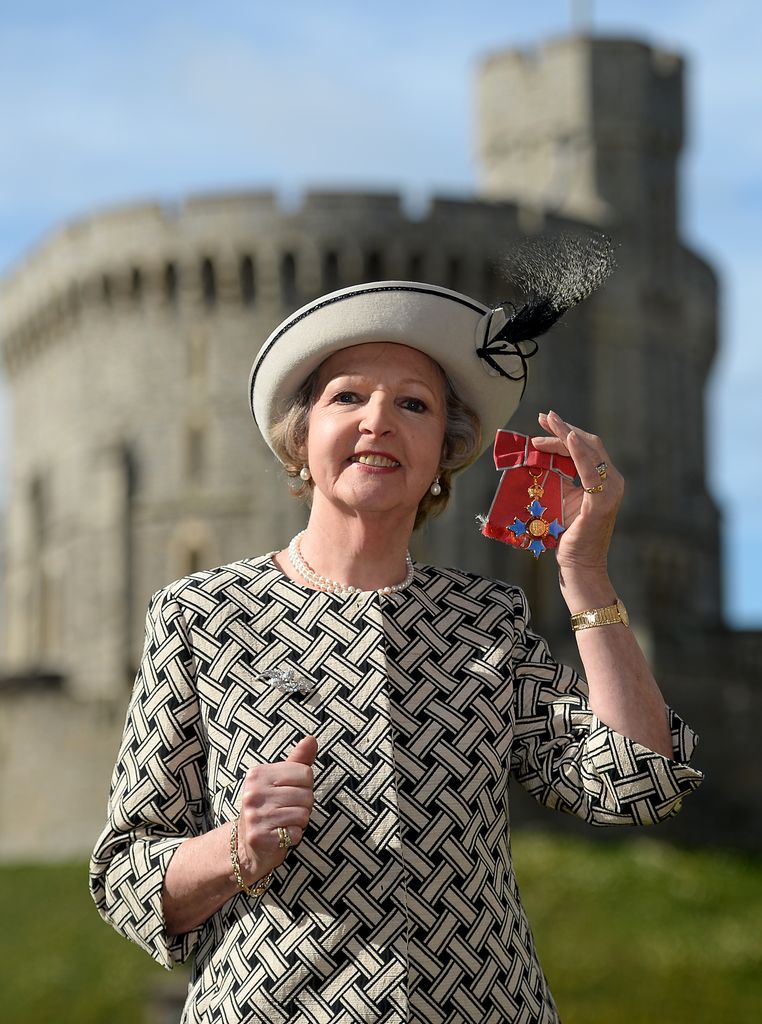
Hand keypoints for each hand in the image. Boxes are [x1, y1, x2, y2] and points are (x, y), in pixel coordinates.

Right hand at [237, 735, 317, 882]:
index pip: (305, 773)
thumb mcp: (281, 781)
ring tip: (284, 822)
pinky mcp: (260, 837)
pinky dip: (294, 836)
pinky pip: (296, 833)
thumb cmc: (269, 808)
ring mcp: (255, 815)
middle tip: (287, 811)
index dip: (305, 787)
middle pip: (306, 795)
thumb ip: (298, 761)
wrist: (245, 845)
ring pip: (303, 814)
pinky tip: (281, 835)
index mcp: (258, 774)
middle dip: (304, 806)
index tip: (290, 794)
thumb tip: (311, 739)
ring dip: (300, 822)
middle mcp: (253, 792)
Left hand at [531, 410, 622, 577]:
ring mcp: (610, 490)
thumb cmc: (566, 535)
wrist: (578, 565)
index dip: (566, 432)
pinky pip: (590, 470)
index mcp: (603, 480)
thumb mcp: (560, 499)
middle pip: (588, 444)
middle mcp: (612, 482)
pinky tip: (568, 439)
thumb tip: (537, 458)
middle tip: (543, 417)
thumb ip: (557, 478)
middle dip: (564, 428)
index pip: (585, 448)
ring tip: (547, 422)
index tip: (545, 421)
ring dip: (566, 435)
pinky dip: (578, 452)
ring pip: (588, 451)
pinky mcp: (602, 501)